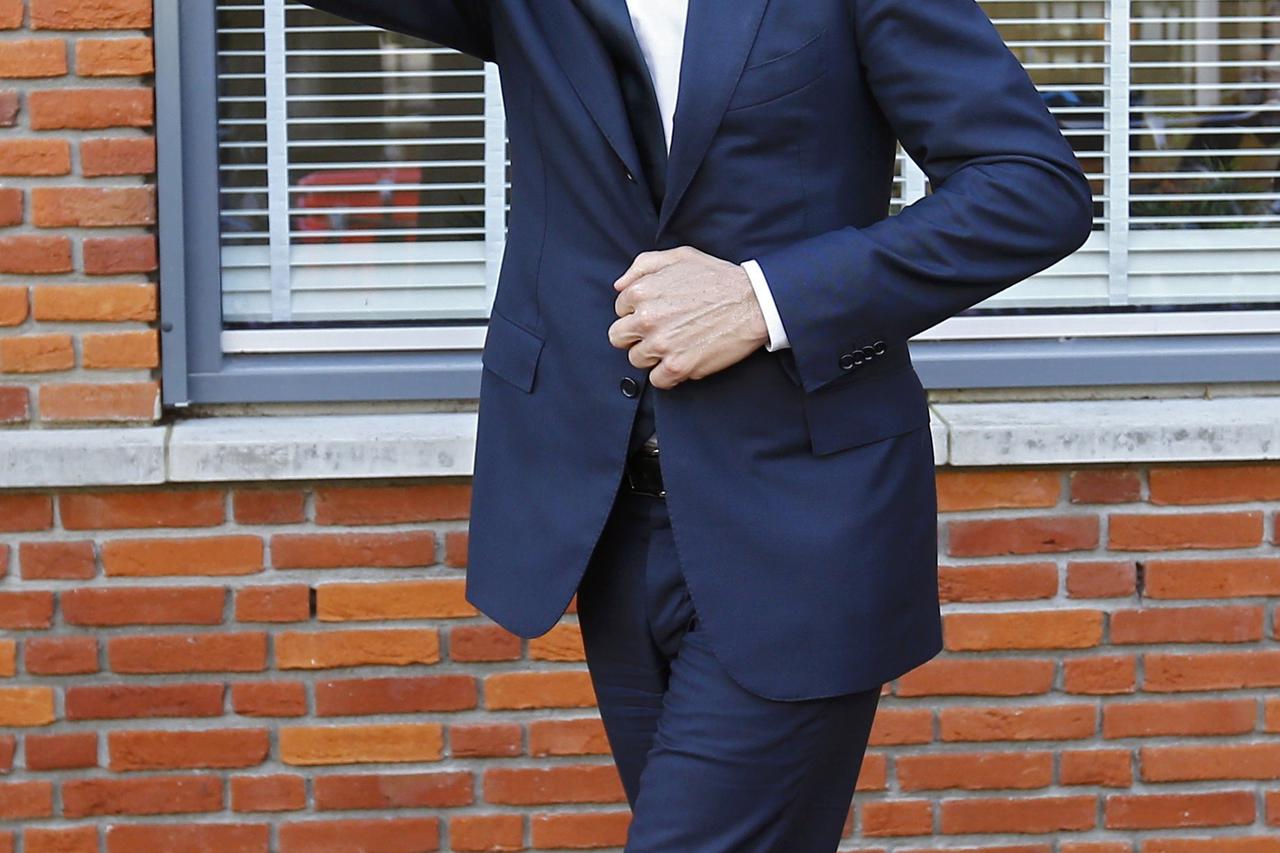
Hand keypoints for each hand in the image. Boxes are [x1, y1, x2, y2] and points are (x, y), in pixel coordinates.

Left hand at [607, 246, 770, 389]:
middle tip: (660, 332)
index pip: (620, 311)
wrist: (753, 302)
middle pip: (619, 338)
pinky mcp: (678, 366)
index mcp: (641, 292)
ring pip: (636, 360)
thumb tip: (619, 286)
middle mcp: (646, 319)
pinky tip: (683, 360)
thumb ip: (642, 266)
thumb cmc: (718, 277)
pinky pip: (657, 381)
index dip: (638, 312)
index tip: (658, 313)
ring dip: (652, 356)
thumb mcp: (679, 256)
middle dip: (636, 336)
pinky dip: (668, 375)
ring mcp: (661, 344)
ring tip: (675, 345)